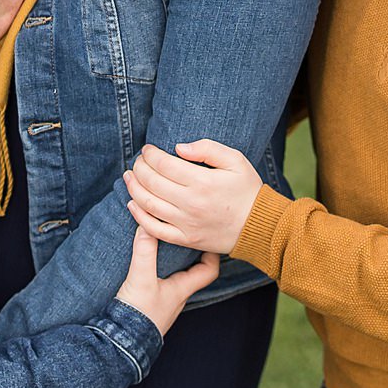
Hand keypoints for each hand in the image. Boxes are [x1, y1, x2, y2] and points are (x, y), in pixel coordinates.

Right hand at [115, 224, 221, 334]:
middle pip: (193, 272)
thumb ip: (144, 252)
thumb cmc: (138, 314)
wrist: (122, 341)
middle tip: (183, 237)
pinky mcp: (150, 306)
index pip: (209, 270)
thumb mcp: (141, 278)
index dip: (211, 253)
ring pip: (176, 279)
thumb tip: (147, 226)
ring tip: (163, 246)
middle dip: (190, 253)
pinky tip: (145, 266)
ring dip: (172, 263)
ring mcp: (164, 303)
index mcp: (182, 289)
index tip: (205, 239)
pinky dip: (158, 273)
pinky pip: (160, 286)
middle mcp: (177, 297)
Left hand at [123, 140, 261, 255]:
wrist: (259, 227)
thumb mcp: (236, 160)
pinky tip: (132, 204)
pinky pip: (154, 229)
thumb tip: (178, 148)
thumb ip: (208, 149)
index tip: (147, 149)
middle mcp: (190, 203)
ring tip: (129, 177)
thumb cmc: (247, 190)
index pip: (164, 164)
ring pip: (148, 204)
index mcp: (202, 182)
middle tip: (138, 161)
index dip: (150, 154)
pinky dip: (139, 216)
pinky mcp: (185, 239)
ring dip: (133, 188)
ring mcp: (186, 224)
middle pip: (151, 182)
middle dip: (139, 168)